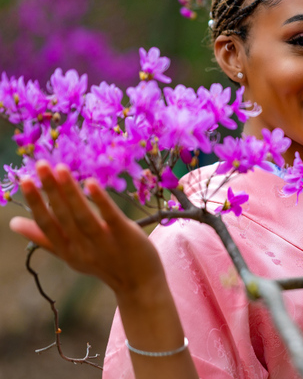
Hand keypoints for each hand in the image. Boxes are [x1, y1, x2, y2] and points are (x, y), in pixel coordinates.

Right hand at [9, 161, 165, 300]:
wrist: (140, 286)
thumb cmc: (104, 264)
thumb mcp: (71, 254)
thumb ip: (45, 238)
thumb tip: (13, 223)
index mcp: (67, 251)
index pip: (46, 225)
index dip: (35, 203)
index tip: (24, 180)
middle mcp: (82, 248)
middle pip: (63, 216)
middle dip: (50, 190)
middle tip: (41, 164)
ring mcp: (104, 243)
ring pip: (83, 216)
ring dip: (70, 192)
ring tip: (60, 169)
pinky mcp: (125, 236)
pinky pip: (110, 217)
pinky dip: (100, 201)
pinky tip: (90, 183)